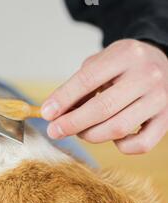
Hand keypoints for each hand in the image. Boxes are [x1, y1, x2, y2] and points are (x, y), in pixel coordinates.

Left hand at [41, 39, 167, 153]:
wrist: (164, 62)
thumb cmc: (124, 66)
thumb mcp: (101, 63)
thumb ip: (78, 85)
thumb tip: (55, 113)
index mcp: (125, 55)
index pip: (87, 80)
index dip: (63, 99)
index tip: (46, 113)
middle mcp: (146, 75)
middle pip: (102, 108)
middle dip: (72, 123)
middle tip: (54, 131)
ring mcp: (160, 98)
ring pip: (118, 128)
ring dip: (91, 135)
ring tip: (80, 132)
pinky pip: (141, 144)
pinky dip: (121, 146)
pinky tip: (111, 137)